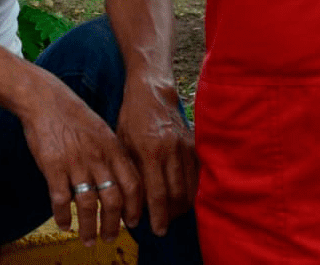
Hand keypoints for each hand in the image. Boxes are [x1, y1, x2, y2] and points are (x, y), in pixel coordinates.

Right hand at [19, 78, 141, 246]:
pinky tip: (64, 225)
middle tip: (110, 238)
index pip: (133, 185)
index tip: (133, 223)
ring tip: (88, 240)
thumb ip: (112, 156)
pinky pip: (60, 200)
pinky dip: (63, 217)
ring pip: (87, 205)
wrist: (45, 98)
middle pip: (113, 200)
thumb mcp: (102, 130)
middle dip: (114, 225)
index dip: (135, 208)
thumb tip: (120, 184)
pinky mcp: (53, 166)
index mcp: (113, 148)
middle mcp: (97, 157)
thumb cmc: (74, 115)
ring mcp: (75, 162)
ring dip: (89, 227)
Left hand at [115, 80, 196, 236]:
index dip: (158, 216)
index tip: (156, 229)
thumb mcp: (122, 143)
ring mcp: (185, 147)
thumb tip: (130, 203)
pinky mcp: (194, 144)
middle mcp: (171, 150)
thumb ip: (129, 172)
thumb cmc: (131, 116)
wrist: (153, 90)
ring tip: (172, 214)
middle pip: (177, 195)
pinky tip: (183, 197)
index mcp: (150, 150)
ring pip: (190, 187)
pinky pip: (197, 175)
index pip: (157, 193)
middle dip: (171, 215)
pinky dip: (192, 190)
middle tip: (163, 225)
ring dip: (182, 206)